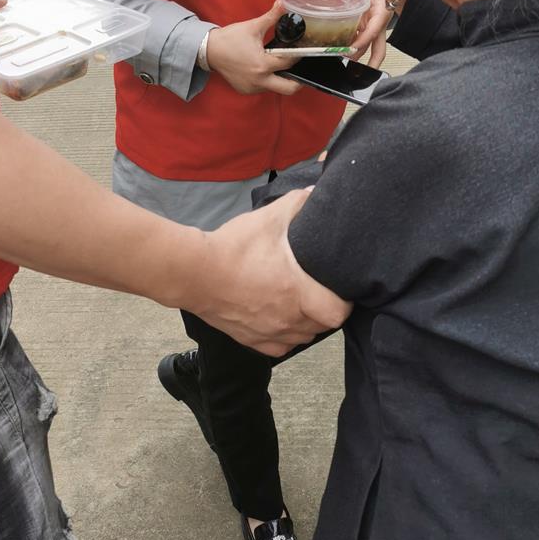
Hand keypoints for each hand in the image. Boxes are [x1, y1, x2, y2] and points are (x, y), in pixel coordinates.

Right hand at [197, 188, 351, 353]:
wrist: (194, 272)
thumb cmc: (233, 248)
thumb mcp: (268, 219)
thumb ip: (296, 204)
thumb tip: (313, 192)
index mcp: (297, 292)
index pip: (338, 313)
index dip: (344, 302)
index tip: (339, 289)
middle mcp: (287, 319)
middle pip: (322, 326)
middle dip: (325, 310)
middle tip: (319, 289)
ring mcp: (268, 333)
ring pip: (302, 338)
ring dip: (306, 323)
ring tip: (300, 302)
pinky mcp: (250, 340)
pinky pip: (279, 347)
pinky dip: (284, 336)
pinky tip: (279, 317)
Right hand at [206, 3, 301, 96]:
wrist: (209, 50)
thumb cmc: (230, 38)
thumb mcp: (253, 26)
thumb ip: (271, 16)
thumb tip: (283, 4)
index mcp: (262, 64)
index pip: (289, 63)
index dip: (297, 56)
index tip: (300, 50)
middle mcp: (258, 80)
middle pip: (288, 88)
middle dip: (297, 81)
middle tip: (298, 69)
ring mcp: (251, 87)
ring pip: (275, 88)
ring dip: (279, 78)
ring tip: (276, 64)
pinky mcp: (245, 89)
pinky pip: (262, 88)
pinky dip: (266, 80)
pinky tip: (262, 68)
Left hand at [340, 0, 390, 68]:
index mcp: (381, 15)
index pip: (373, 32)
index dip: (362, 42)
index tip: (352, 48)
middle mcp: (378, 25)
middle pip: (378, 49)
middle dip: (370, 63)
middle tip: (356, 72)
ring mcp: (373, 28)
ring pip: (369, 48)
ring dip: (359, 56)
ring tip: (345, 63)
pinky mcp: (368, 28)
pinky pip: (362, 41)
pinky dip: (354, 47)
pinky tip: (342, 50)